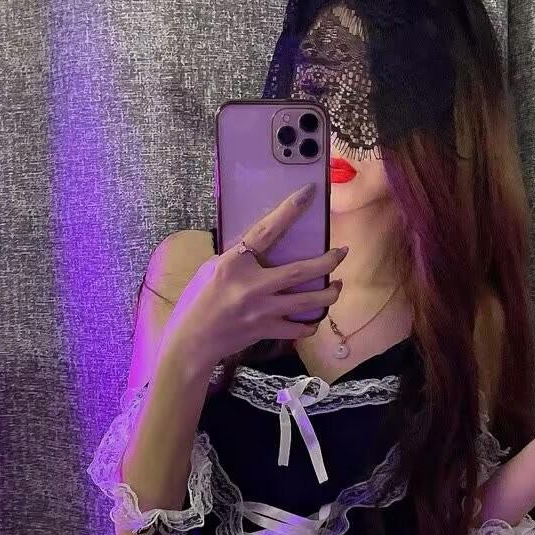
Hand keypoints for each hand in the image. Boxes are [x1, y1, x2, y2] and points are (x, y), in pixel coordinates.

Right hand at [160, 186, 346, 367]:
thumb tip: (259, 248)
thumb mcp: (211, 269)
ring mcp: (262, 310)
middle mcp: (253, 286)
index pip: (266, 231)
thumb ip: (236, 258)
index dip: (289, 211)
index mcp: (235, 263)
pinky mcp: (266, 330)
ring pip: (308, 301)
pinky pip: (298, 329)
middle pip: (301, 271)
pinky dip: (310, 324)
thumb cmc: (197, 301)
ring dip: (329, 293)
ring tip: (337, 286)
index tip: (309, 194)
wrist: (191, 340)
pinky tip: (315, 317)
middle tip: (343, 252)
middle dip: (328, 261)